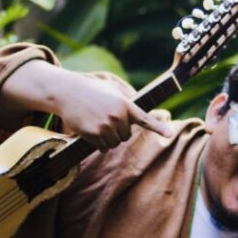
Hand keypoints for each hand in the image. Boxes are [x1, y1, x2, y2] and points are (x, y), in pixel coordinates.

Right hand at [51, 69, 172, 151]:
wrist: (67, 91)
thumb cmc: (90, 90)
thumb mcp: (110, 91)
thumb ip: (125, 103)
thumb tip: (134, 118)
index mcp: (125, 104)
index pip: (145, 119)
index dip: (158, 128)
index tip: (169, 135)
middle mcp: (118, 116)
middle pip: (126, 136)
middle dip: (118, 132)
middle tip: (105, 120)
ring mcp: (106, 126)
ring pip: (115, 143)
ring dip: (108, 139)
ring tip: (97, 124)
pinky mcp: (94, 134)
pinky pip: (103, 147)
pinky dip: (99, 144)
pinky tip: (91, 131)